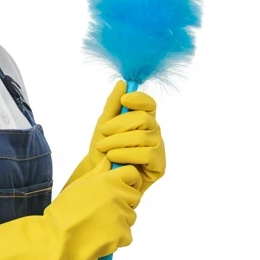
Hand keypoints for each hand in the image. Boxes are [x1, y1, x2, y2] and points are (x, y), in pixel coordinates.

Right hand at [46, 160, 141, 259]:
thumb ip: (98, 172)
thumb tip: (110, 161)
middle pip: (135, 196)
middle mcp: (118, 196)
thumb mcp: (78, 185)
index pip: (133, 173)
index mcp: (107, 181)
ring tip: (97, 224)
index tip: (121, 186)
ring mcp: (122, 216)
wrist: (59, 239)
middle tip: (105, 209)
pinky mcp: (123, 235)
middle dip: (125, 202)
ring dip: (119, 221)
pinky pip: (127, 235)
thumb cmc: (64, 211)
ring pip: (130, 217)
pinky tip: (99, 237)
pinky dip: (116, 238)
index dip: (129, 180)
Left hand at [63, 80, 164, 196]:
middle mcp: (154, 132)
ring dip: (118, 141)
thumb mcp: (104, 125)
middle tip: (103, 132)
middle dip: (120, 124)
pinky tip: (113, 157)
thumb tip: (122, 83)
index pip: (149, 104)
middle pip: (144, 118)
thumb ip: (113, 105)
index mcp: (143, 119)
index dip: (140, 99)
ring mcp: (158, 148)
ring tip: (104, 148)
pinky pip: (146, 154)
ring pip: (143, 137)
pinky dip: (126, 153)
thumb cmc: (103, 150)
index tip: (124, 101)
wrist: (100, 176)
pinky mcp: (159, 166)